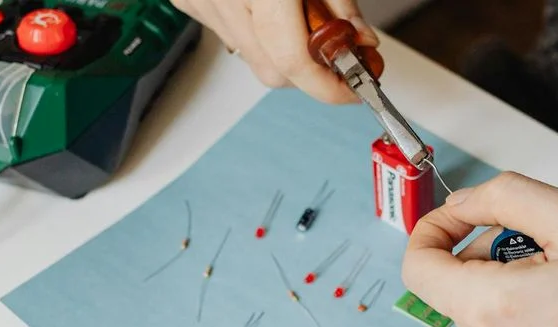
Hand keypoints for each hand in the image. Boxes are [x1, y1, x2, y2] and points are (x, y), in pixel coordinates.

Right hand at [170, 0, 378, 103]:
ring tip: (296, 8)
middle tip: (338, 46)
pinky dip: (254, 27)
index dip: (329, 85)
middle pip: (273, 71)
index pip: (293, 62)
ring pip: (250, 56)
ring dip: (281, 47)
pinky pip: (228, 32)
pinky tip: (266, 3)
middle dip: (309, 69)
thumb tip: (358, 39)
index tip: (353, 87)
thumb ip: (339, 1)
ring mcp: (200, 0)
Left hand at [401, 172, 557, 326]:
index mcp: (494, 312)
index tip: (458, 215)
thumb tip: (463, 203)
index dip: (432, 230)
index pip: (418, 269)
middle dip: (487, 254)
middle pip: (455, 290)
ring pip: (481, 316)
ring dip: (509, 286)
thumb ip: (504, 198)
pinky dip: (525, 318)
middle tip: (550, 243)